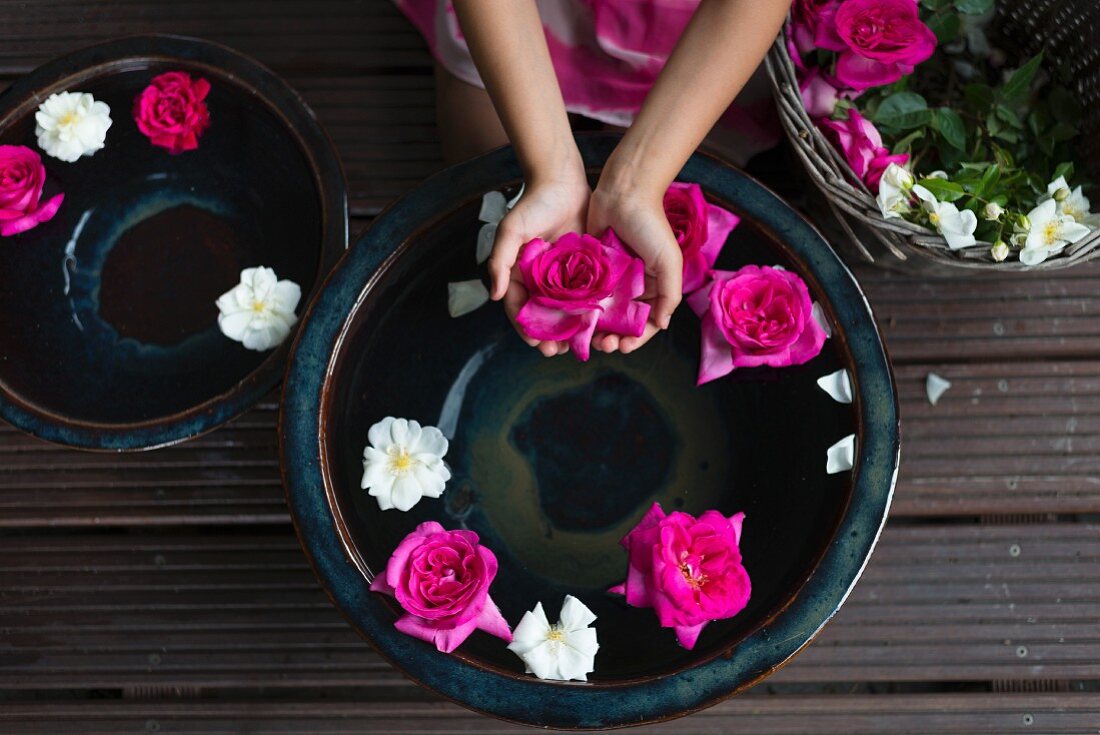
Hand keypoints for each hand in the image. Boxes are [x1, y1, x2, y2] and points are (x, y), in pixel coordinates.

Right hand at [489, 158, 589, 356]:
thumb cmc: (533, 204)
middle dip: (549, 336)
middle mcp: (540, 278)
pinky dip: (589, 310)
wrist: (562, 180)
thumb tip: (495, 295)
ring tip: (578, 345)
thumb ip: (499, 261)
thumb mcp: (511, 230)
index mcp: (520, 273)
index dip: (526, 328)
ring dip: (569, 329)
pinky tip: (596, 324)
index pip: (519, 308)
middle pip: (543, 315)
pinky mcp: (584, 267)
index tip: (537, 343)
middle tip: (559, 352)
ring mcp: (562, 275)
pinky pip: (585, 294)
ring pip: (565, 310)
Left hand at [586, 182, 681, 353]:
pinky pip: (583, 294)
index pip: (645, 322)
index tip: (625, 347)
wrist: (624, 192)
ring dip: (594, 329)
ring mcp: (610, 279)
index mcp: (653, 286)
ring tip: (587, 337)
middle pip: (621, 322)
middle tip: (603, 345)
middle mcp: (632, 286)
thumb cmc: (651, 225)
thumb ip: (670, 294)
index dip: (636, 339)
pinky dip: (579, 309)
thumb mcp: (669, 261)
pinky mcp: (590, 268)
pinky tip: (572, 319)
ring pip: (600, 313)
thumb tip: (661, 325)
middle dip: (613, 338)